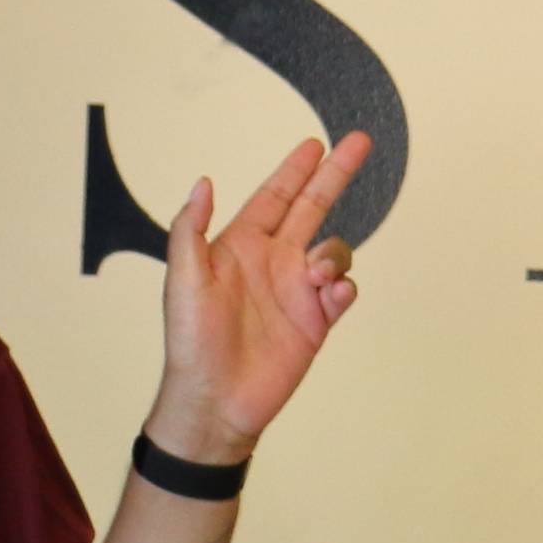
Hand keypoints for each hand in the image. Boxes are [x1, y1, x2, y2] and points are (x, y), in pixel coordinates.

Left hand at [151, 132, 369, 460]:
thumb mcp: (182, 280)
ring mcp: (297, 291)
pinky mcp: (316, 322)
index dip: (295, 169)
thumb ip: (190, 230)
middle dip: (336, 174)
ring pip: (334, 251)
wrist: (217, 399)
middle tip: (360, 143)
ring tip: (316, 276)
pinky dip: (342, 286)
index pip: (275, 197)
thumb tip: (203, 183)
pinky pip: (343, 290)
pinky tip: (328, 294)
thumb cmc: (191, 342)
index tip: (315, 144)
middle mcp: (273, 262)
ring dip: (333, 254)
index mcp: (241, 246)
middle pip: (314, 207)